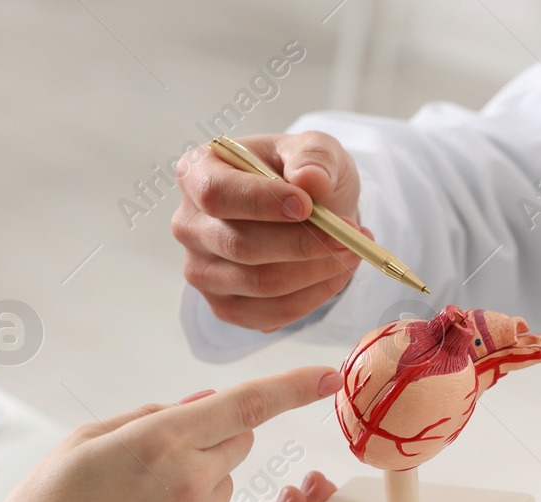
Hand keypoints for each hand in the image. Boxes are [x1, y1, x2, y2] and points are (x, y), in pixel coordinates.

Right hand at [0, 368, 344, 501]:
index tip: (328, 376)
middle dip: (213, 437)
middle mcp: (189, 484)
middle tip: (156, 457)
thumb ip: (150, 417)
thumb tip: (203, 404)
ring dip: (196, 483)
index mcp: (159, 443)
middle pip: (239, 442)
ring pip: (222, 486)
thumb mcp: (83, 444)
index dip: (293, 387)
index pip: (247, 404)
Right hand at [172, 131, 365, 332]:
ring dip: (316, 272)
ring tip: (352, 251)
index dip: (261, 203)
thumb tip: (310, 178)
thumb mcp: (313, 148)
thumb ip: (314, 155)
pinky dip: (313, 297)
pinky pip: (271, 313)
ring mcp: (202, 272)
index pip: (216, 194)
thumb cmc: (301, 174)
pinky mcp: (224, 306)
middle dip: (303, 244)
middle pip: (240, 246)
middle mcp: (189, 226)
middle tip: (350, 236)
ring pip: (260, 284)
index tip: (308, 205)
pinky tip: (336, 274)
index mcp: (196, 173)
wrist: (306, 210)